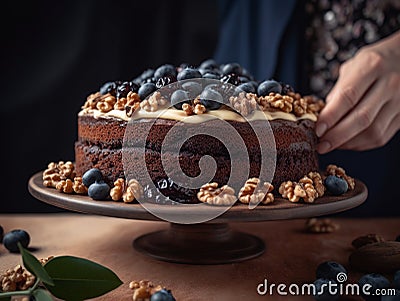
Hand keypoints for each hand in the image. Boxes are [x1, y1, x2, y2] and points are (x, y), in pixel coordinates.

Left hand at [316, 30, 399, 153]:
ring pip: (373, 132)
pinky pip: (382, 137)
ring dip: (348, 143)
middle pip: (361, 118)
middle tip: (321, 145)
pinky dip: (361, 144)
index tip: (317, 130)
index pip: (348, 96)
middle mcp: (390, 83)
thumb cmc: (374, 63)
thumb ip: (338, 91)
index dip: (330, 116)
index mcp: (372, 66)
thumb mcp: (352, 66)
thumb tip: (324, 118)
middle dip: (337, 136)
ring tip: (332, 144)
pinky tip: (348, 142)